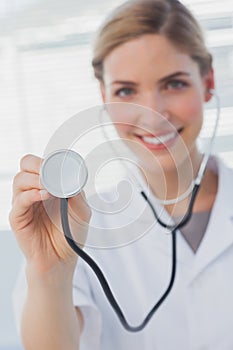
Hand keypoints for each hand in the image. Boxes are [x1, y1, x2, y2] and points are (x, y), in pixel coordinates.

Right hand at [9, 154, 90, 275]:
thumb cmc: (71, 234)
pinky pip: (19, 200)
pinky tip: (44, 196)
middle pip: (26, 165)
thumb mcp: (82, 212)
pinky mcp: (18, 218)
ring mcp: (25, 203)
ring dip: (36, 179)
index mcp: (49, 185)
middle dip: (38, 164)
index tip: (63, 164)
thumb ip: (78, 195)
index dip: (50, 160)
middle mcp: (34, 191)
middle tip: (51, 171)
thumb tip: (73, 179)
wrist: (63, 259)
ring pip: (20, 179)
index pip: (41, 163)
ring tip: (50, 188)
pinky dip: (31, 194)